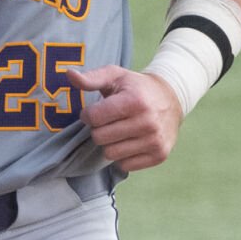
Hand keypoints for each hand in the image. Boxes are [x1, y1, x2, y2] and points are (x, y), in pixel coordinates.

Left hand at [68, 65, 183, 172]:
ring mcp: (155, 141)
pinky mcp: (159, 155)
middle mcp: (147, 122)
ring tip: (119, 130)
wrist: (172, 99)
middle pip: (99, 138)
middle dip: (99, 129)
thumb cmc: (137, 87)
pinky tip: (130, 141)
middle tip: (109, 121)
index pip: (94, 118)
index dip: (89, 114)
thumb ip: (91, 78)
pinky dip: (122, 155)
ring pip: (110, 154)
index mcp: (135, 101)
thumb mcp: (115, 76)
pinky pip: (124, 165)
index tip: (96, 110)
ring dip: (110, 143)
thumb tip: (69, 74)